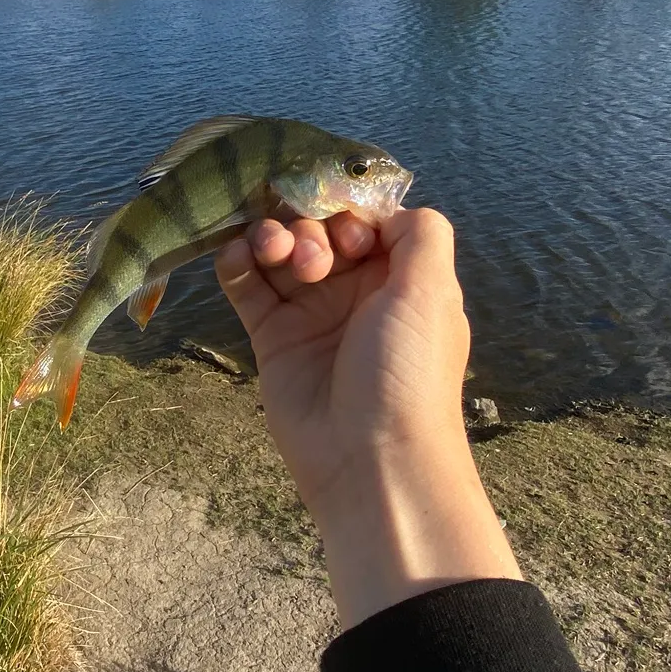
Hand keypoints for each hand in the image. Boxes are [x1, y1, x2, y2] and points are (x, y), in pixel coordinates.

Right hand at [216, 208, 520, 627]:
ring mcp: (312, 314)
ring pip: (281, 252)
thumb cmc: (408, 373)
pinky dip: (238, 263)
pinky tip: (238, 256)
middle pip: (320, 229)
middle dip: (308, 226)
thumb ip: (421, 233)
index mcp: (401, 278)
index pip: (365, 218)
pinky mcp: (273, 339)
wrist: (370, 461)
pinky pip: (248, 287)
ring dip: (269, 236)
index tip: (345, 233)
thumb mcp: (432, 291)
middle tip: (311, 258)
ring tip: (268, 250)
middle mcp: (357, 291)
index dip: (348, 212)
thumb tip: (385, 211)